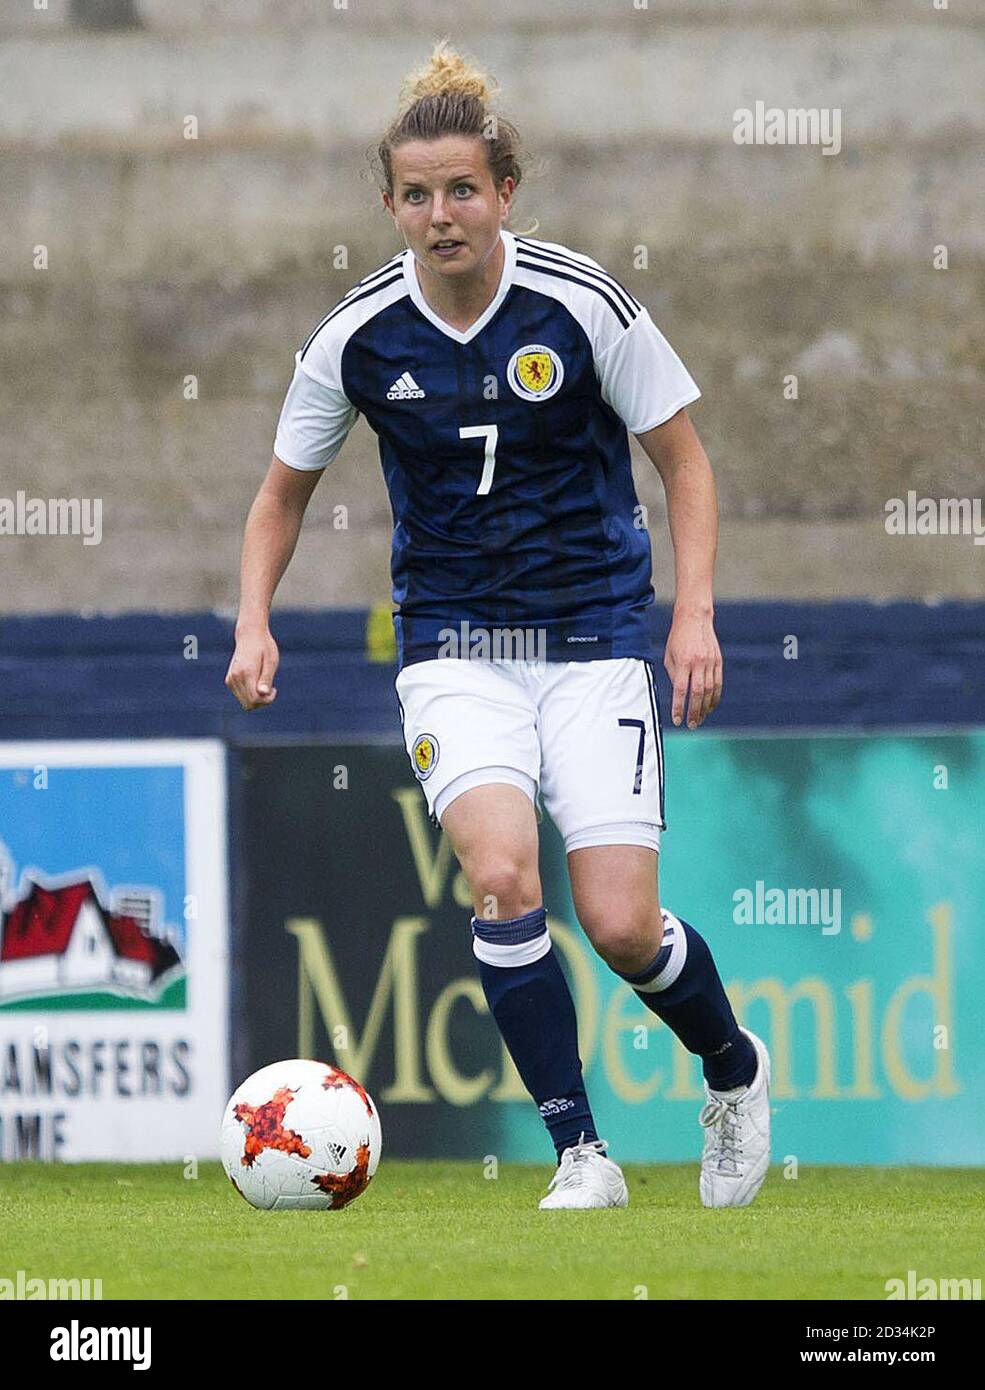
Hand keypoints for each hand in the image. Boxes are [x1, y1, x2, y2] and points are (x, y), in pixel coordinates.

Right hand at [225, 625, 279, 710]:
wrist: (249, 635)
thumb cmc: (264, 647)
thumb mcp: (271, 661)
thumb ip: (266, 678)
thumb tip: (263, 694)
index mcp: (246, 673)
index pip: (254, 699)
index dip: (267, 700)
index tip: (274, 689)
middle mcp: (235, 677)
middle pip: (249, 704)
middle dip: (262, 701)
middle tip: (271, 688)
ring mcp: (231, 679)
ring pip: (244, 702)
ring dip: (256, 698)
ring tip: (264, 684)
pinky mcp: (229, 680)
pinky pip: (241, 696)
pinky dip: (250, 694)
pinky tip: (257, 683)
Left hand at [664, 608, 722, 728]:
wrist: (694, 619)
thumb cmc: (677, 638)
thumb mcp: (669, 656)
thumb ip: (674, 675)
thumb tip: (680, 694)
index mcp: (683, 662)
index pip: (681, 690)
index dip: (679, 707)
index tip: (677, 720)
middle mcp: (698, 663)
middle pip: (698, 693)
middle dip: (695, 712)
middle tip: (692, 724)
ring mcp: (710, 662)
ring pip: (710, 690)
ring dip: (706, 707)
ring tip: (701, 718)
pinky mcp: (718, 661)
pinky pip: (718, 683)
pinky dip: (715, 697)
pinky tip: (711, 706)